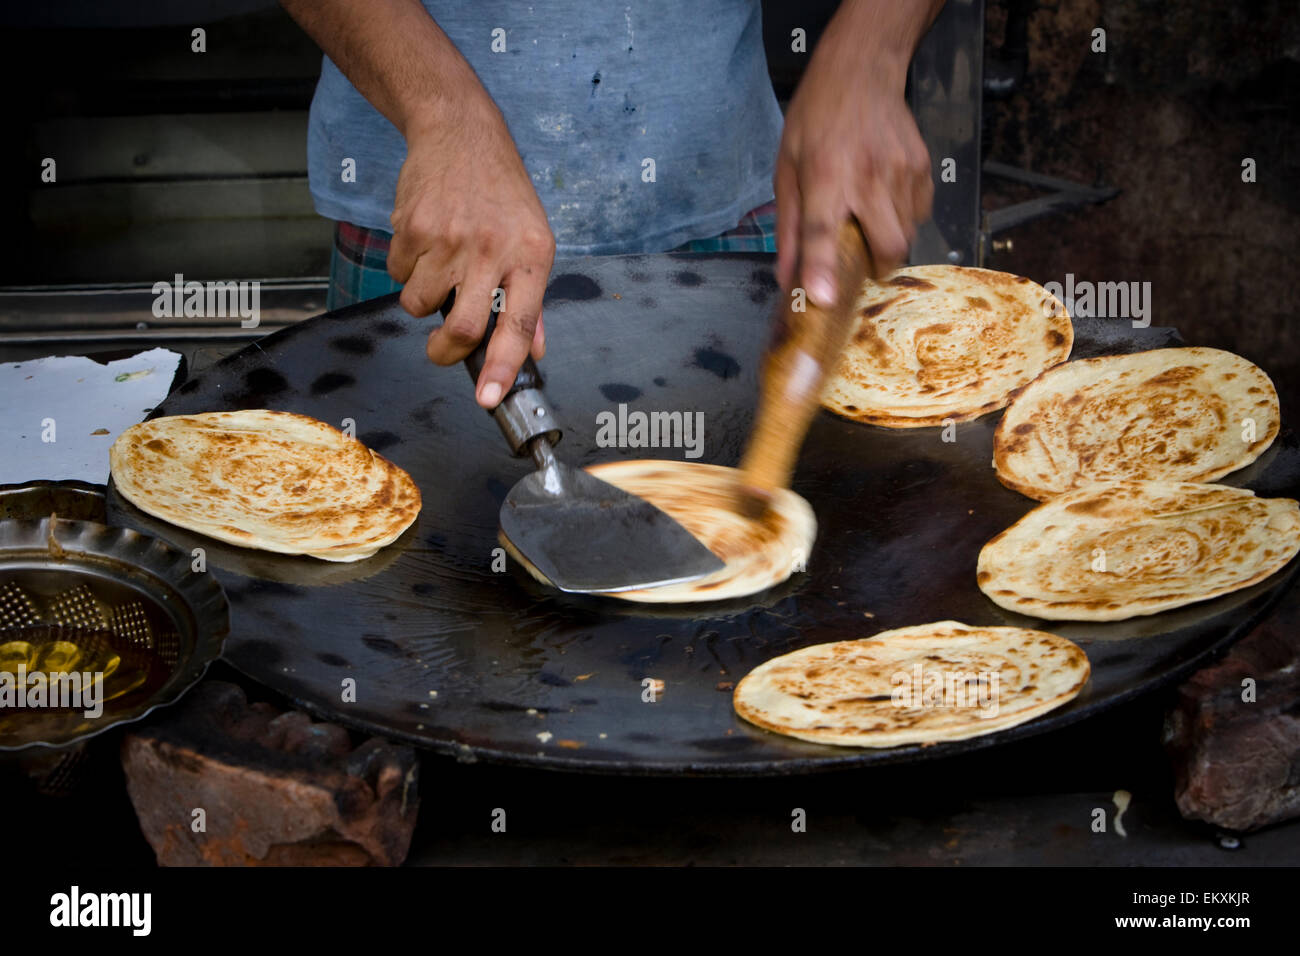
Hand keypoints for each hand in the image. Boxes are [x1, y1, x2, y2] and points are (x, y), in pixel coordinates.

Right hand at [387, 100, 554, 408]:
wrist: (459, 132)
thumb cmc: (501, 192)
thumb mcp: (533, 239)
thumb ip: (531, 299)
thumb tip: (534, 350)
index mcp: (531, 256)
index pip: (519, 325)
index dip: (503, 369)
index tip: (488, 399)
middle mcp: (492, 249)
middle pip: (462, 328)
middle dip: (445, 353)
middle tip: (442, 351)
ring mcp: (450, 239)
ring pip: (420, 305)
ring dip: (422, 300)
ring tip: (438, 268)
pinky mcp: (413, 228)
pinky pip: (399, 273)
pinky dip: (406, 268)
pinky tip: (424, 240)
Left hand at [775, 29, 933, 304]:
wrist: (861, 69)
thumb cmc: (815, 119)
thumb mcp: (786, 169)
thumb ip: (789, 228)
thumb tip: (787, 280)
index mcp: (824, 176)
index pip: (823, 231)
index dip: (823, 268)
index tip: (825, 299)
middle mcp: (867, 176)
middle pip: (888, 245)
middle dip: (878, 267)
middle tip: (862, 260)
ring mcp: (902, 171)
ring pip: (907, 234)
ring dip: (888, 240)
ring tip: (868, 216)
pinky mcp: (923, 166)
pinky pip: (920, 213)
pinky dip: (904, 218)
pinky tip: (885, 199)